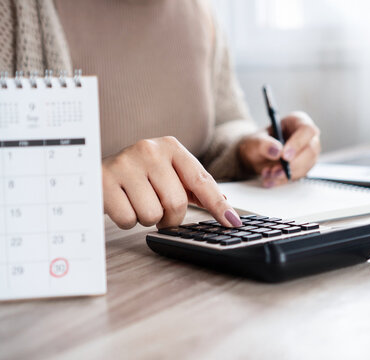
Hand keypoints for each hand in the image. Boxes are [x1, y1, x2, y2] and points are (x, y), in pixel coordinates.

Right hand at [102, 136, 242, 228]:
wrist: (93, 169)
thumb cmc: (137, 175)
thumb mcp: (167, 172)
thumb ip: (195, 187)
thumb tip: (225, 204)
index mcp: (171, 147)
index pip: (201, 181)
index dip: (218, 206)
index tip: (232, 223)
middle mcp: (149, 150)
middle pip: (176, 203)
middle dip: (170, 218)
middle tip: (159, 212)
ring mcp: (125, 164)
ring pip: (152, 215)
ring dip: (146, 218)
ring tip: (136, 202)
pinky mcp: (104, 181)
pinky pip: (128, 219)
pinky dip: (126, 220)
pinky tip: (121, 204)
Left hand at [238, 111, 320, 186]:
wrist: (255, 156)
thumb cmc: (258, 143)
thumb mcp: (254, 141)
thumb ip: (263, 144)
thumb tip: (277, 151)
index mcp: (297, 121)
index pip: (307, 130)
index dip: (297, 143)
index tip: (284, 156)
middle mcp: (307, 137)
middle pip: (311, 150)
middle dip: (293, 163)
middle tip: (275, 170)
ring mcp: (308, 153)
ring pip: (306, 166)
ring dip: (286, 174)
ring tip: (268, 173)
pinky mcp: (304, 167)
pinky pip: (299, 176)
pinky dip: (283, 180)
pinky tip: (271, 179)